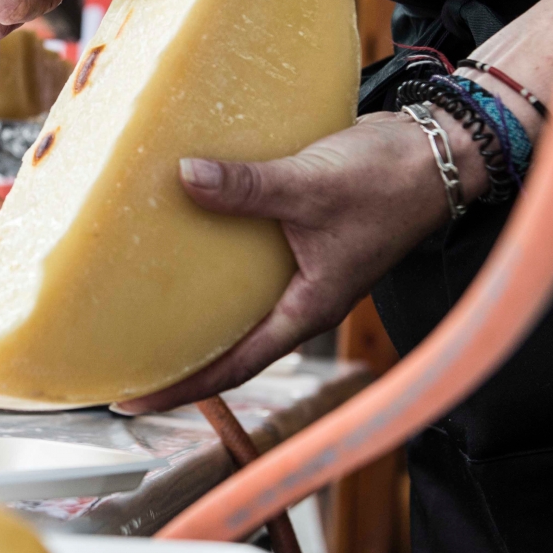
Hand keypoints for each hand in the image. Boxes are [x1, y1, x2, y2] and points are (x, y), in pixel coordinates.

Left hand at [114, 112, 464, 414]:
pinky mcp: (299, 230)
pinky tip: (179, 220)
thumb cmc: (389, 184)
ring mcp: (300, 266)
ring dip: (191, 294)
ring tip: (131, 289)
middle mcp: (299, 297)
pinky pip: (245, 247)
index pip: (232, 366)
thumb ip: (248, 187)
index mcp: (305, 311)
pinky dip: (213, 240)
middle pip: (227, 338)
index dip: (180, 387)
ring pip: (235, 294)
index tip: (129, 401)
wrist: (437, 152)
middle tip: (115, 350)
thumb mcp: (311, 187)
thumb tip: (185, 177)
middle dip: (175, 348)